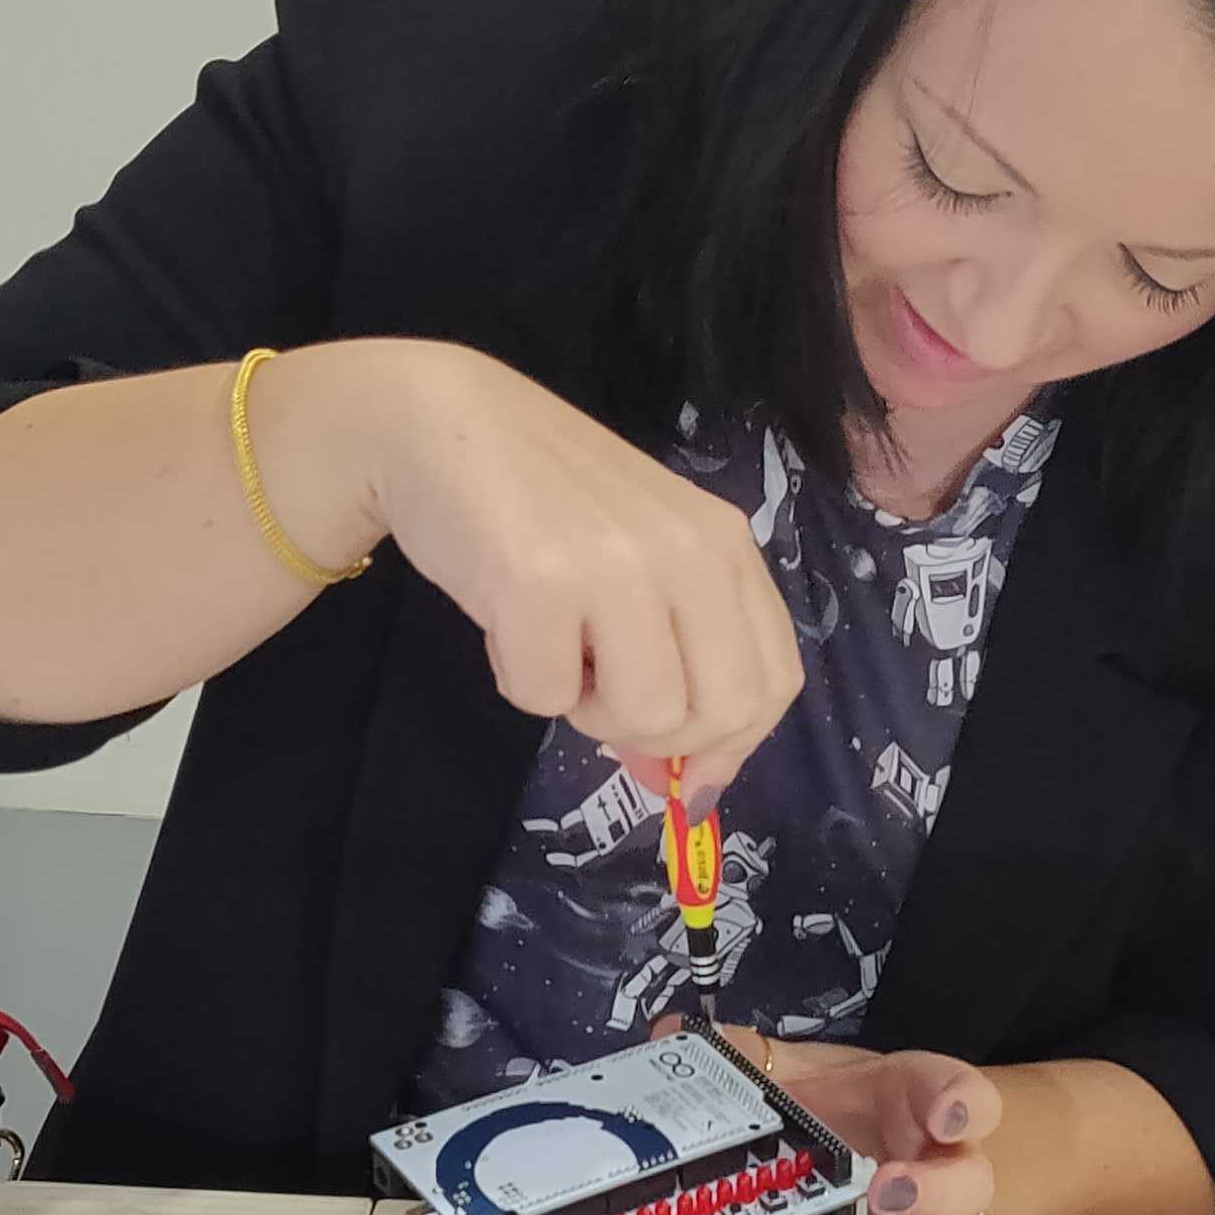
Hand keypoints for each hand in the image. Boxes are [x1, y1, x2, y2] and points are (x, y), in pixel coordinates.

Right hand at [372, 344, 801, 794]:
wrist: (441, 425)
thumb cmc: (544, 501)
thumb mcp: (638, 562)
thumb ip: (681, 655)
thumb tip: (692, 790)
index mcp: (724, 544)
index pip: (774, 680)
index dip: (732, 744)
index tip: (682, 770)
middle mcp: (689, 551)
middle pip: (722, 713)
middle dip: (660, 738)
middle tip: (603, 697)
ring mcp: (619, 565)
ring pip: (643, 717)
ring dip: (585, 709)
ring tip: (552, 644)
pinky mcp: (540, 583)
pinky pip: (545, 698)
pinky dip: (516, 678)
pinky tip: (505, 617)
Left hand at [723, 1029, 1008, 1214]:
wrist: (870, 1153)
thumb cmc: (835, 1110)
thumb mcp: (795, 1077)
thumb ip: (744, 1058)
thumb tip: (670, 1034)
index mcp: (919, 1105)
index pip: (961, 1094)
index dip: (962, 1104)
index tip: (945, 1117)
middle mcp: (944, 1169)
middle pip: (972, 1178)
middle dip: (938, 1187)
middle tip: (886, 1190)